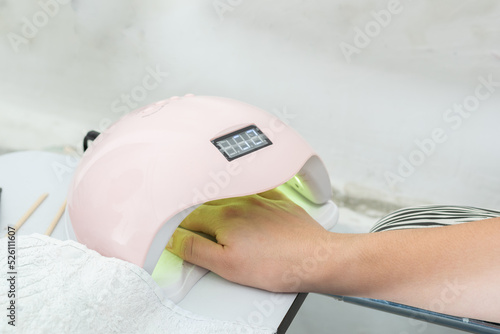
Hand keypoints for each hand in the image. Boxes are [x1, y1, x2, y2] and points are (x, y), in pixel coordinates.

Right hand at [166, 189, 331, 291]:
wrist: (317, 259)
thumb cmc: (277, 266)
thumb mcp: (227, 266)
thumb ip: (195, 250)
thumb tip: (174, 239)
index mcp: (224, 218)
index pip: (188, 218)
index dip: (177, 227)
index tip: (174, 234)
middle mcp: (241, 203)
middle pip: (206, 204)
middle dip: (194, 214)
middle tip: (188, 226)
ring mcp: (262, 200)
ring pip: (229, 196)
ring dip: (216, 202)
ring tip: (212, 214)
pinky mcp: (279, 202)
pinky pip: (255, 192)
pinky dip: (244, 196)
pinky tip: (245, 204)